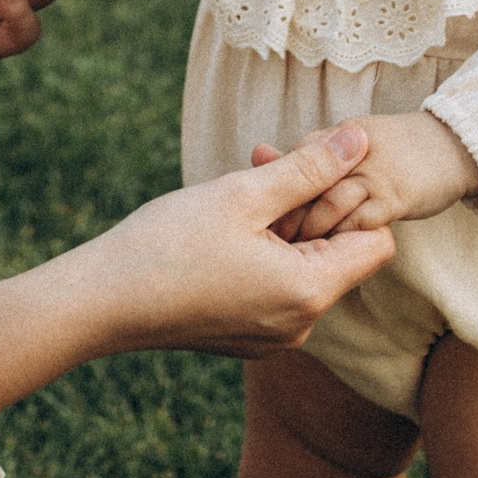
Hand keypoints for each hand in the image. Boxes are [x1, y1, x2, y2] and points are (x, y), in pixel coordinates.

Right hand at [0, 130, 398, 407]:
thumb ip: (309, 167)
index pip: (377, 242)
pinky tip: (220, 233)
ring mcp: (273, 338)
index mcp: (309, 293)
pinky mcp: (246, 338)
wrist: (101, 303)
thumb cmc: (168, 244)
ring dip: (281, 229)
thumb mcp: (243, 194)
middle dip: (308, 209)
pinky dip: (262, 256)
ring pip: (304, 269)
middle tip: (259, 174)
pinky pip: (276, 289)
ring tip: (234, 200)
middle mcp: (301, 327)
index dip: (349, 200)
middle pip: (339, 255)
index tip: (303, 177)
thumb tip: (362, 139)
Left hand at [257, 111, 477, 236]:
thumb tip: (258, 153)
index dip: (273, 191)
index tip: (258, 218)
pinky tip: (330, 256)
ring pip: (328, 205)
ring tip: (292, 254)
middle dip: (284, 216)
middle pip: (304, 185)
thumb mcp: (352, 143)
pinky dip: (341, 239)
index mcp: (335, 136)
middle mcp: (350, 152)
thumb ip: (311, 155)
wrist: (453, 145)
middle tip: (266, 242)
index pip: (292, 161)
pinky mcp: (393, 197)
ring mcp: (372, 173)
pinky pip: (359, 222)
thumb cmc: (396, 150)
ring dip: (308, 232)